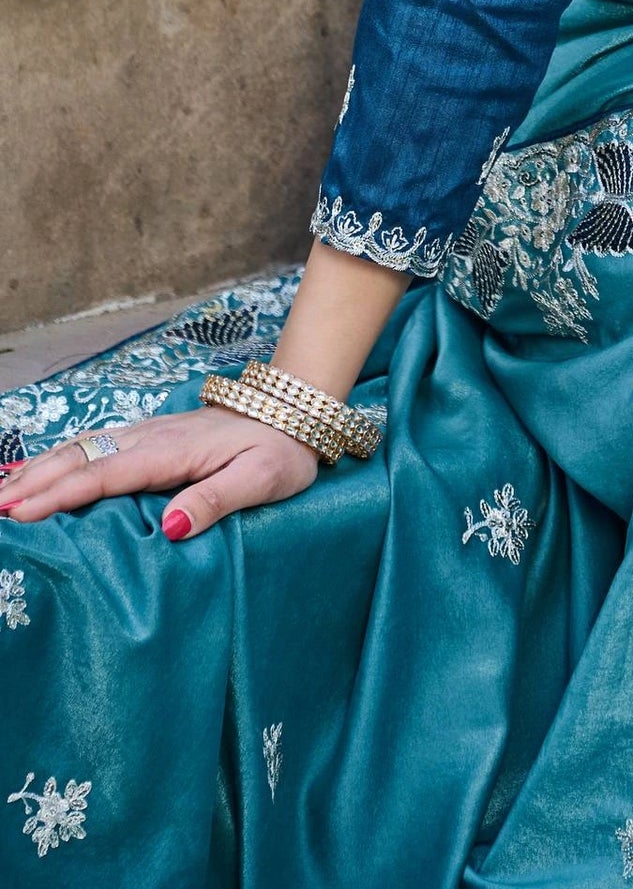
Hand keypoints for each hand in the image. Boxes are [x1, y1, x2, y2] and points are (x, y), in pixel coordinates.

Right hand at [0, 407, 318, 540]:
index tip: (20, 513)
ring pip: (81, 449)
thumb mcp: (262, 480)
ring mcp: (148, 434)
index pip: (104, 476)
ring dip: (38, 469)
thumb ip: (216, 500)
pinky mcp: (150, 438)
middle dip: (33, 482)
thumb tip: (170, 527)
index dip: (60, 496)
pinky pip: (94, 447)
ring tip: (0, 492)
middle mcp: (151, 437)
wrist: (295, 413)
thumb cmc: (281, 452)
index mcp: (170, 451)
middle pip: (80, 458)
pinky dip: (58, 459)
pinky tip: (38, 470)